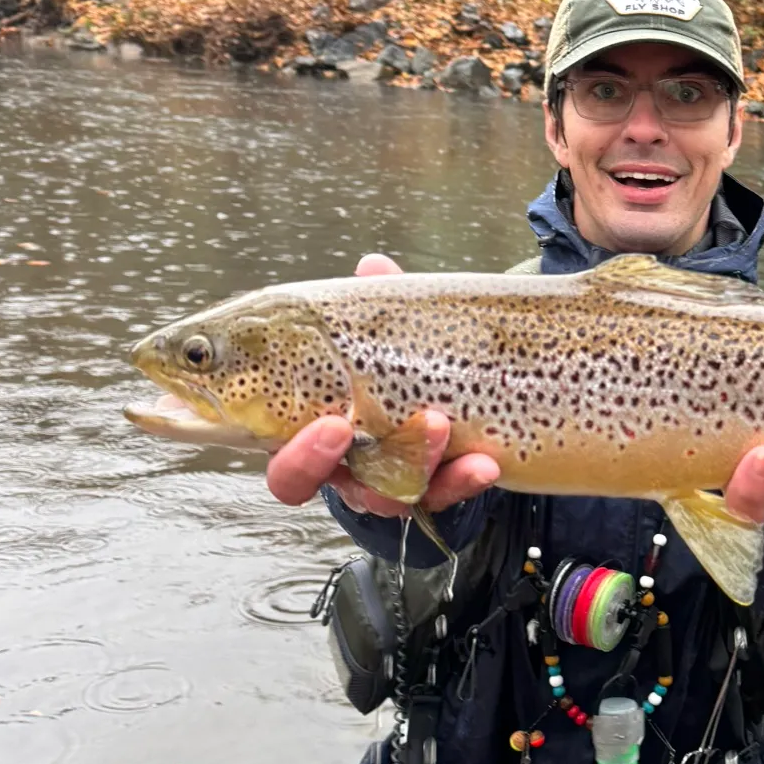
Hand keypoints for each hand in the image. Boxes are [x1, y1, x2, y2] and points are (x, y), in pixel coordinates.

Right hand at [264, 253, 499, 514]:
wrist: (455, 407)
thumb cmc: (394, 366)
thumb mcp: (384, 338)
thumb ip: (376, 310)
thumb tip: (373, 267)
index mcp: (304, 429)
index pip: (278, 455)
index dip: (294, 454)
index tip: (330, 423)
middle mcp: (336, 467)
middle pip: (303, 480)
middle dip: (318, 458)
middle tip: (344, 427)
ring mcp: (383, 484)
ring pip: (383, 493)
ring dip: (412, 461)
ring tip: (439, 424)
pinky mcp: (432, 491)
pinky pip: (442, 496)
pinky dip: (462, 480)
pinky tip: (486, 464)